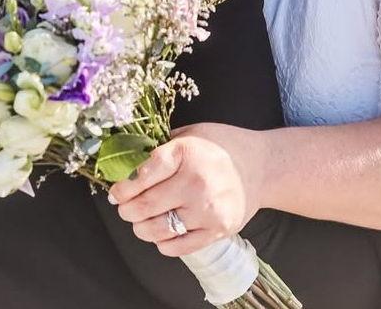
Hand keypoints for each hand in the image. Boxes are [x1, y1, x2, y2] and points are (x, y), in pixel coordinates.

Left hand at [107, 122, 268, 257]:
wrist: (263, 167)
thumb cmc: (224, 146)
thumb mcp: (193, 134)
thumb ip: (162, 147)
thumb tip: (127, 163)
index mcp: (188, 152)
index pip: (142, 175)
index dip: (123, 186)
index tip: (117, 192)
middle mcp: (197, 182)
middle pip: (144, 206)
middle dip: (127, 209)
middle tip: (125, 207)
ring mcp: (207, 209)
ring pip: (156, 230)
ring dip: (141, 228)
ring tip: (141, 221)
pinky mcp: (216, 230)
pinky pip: (176, 247)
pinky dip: (162, 242)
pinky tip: (163, 231)